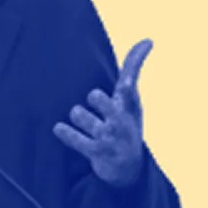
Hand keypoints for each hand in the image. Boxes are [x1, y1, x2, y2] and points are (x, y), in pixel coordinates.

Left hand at [53, 38, 150, 186]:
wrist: (128, 168)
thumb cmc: (127, 121)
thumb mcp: (133, 98)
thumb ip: (133, 67)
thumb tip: (148, 40)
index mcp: (130, 105)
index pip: (129, 92)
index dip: (126, 87)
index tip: (126, 83)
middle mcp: (120, 121)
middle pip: (99, 99)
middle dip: (95, 98)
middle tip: (94, 99)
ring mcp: (108, 138)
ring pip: (80, 115)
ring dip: (78, 115)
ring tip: (81, 117)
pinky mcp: (96, 152)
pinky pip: (74, 139)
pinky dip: (65, 132)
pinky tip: (59, 128)